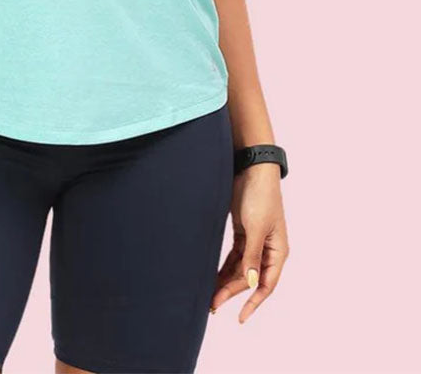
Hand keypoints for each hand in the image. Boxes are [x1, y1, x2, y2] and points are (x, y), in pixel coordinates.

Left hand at [210, 163, 289, 322]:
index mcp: (277, 251)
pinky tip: (213, 276)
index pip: (266, 285)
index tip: (240, 318)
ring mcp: (254, 241)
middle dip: (232, 292)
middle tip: (212, 304)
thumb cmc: (259, 196)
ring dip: (226, 281)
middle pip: (250, 279)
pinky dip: (224, 267)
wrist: (251, 169)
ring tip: (209, 295)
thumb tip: (252, 283)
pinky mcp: (243, 231)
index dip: (253, 303)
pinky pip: (234, 256)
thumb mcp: (255, 228)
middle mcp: (267, 249)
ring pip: (240, 269)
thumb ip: (252, 256)